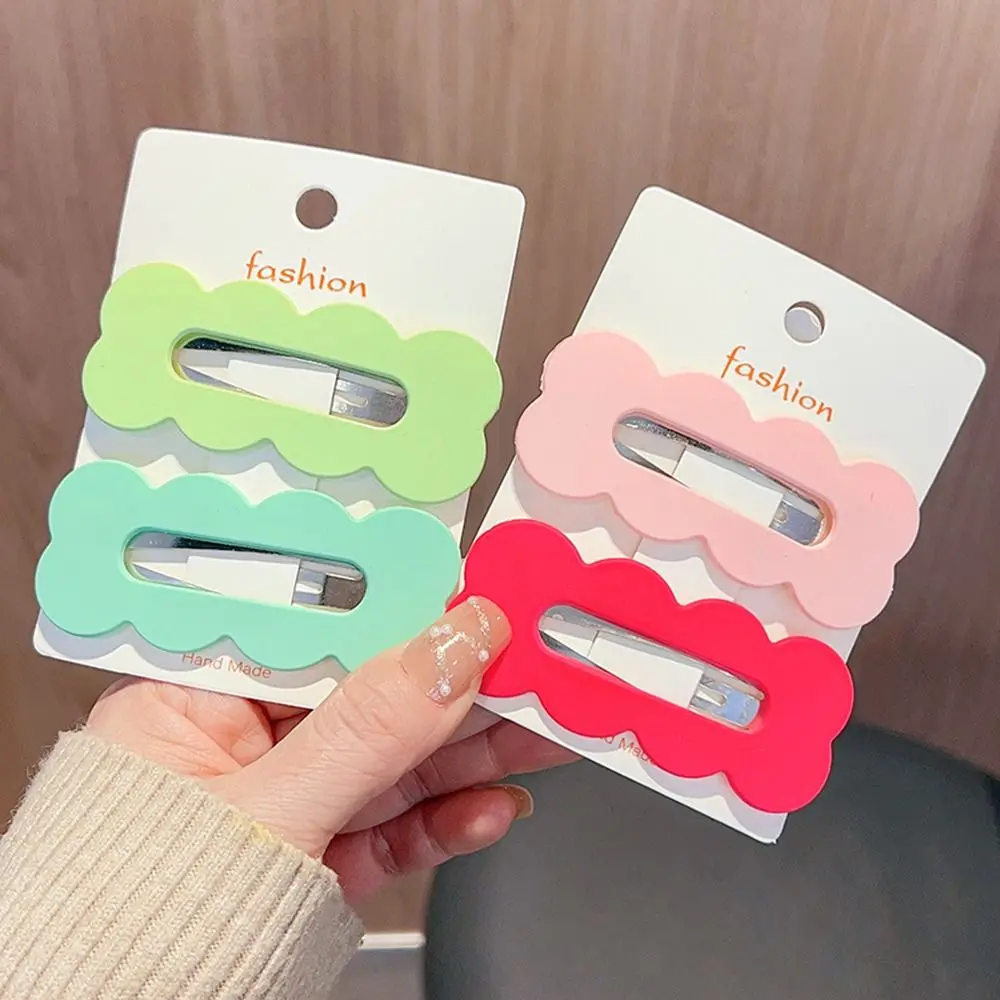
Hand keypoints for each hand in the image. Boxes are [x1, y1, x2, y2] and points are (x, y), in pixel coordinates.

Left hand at [87, 597, 574, 903]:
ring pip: (394, 760)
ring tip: (541, 732)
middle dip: (459, 687)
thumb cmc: (132, 924)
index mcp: (194, 698)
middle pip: (371, 693)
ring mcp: (287, 800)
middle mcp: (241, 742)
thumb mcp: (265, 811)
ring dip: (474, 751)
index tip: (479, 601)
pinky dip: (446, 820)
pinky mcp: (319, 854)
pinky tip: (493, 806)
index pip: (318, 629)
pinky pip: (392, 826)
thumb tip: (448, 650)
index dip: (404, 609)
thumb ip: (364, 731)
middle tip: (532, 667)